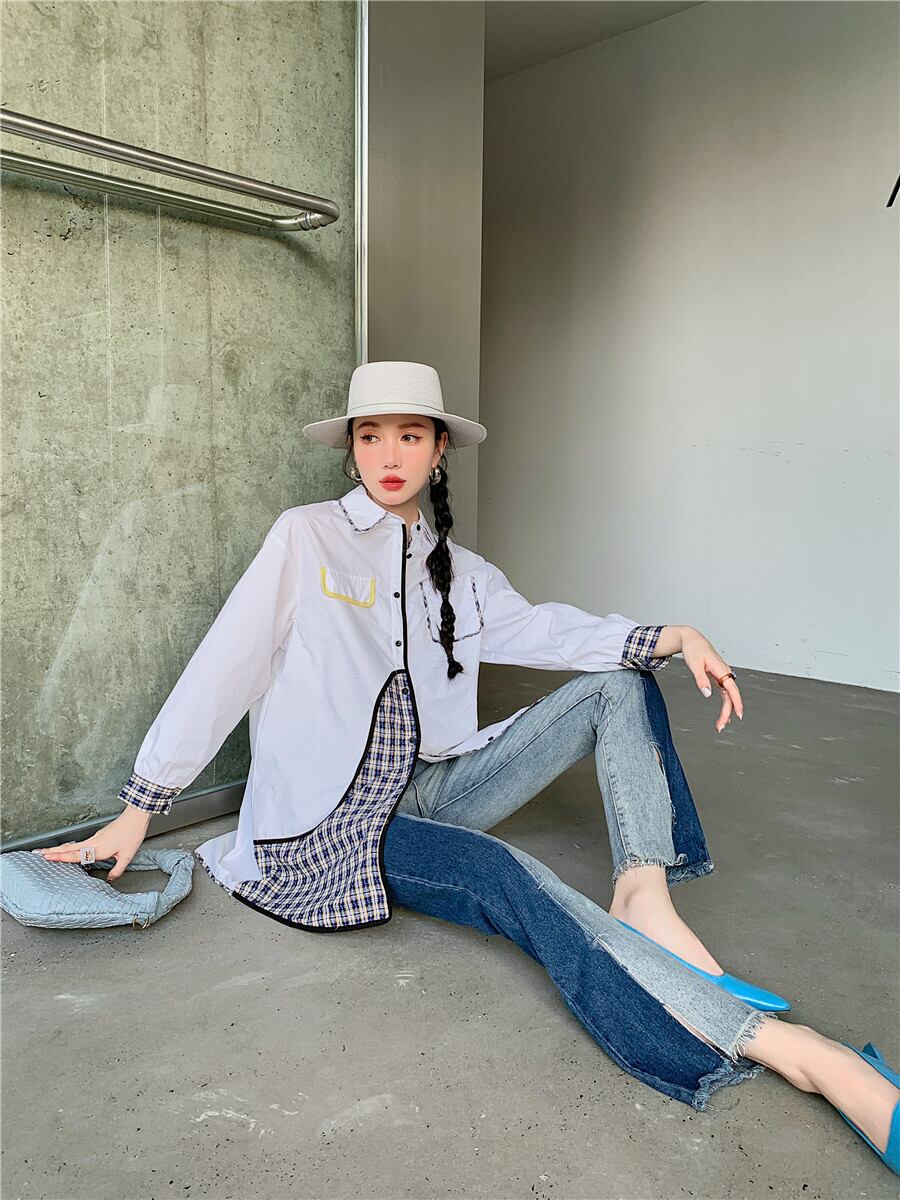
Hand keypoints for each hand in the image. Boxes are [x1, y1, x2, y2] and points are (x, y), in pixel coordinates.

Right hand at [31, 805, 151, 880]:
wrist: (136, 817)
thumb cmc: (132, 834)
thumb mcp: (127, 856)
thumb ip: (117, 870)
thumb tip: (111, 879)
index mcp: (99, 849)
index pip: (76, 855)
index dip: (61, 857)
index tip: (47, 857)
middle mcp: (94, 842)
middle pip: (69, 848)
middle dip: (53, 851)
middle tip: (39, 853)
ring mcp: (95, 838)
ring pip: (73, 845)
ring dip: (59, 848)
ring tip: (48, 851)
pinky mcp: (98, 835)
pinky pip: (80, 843)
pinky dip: (70, 846)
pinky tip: (68, 848)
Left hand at [680, 627, 743, 731]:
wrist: (693, 639)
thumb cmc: (694, 650)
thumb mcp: (694, 664)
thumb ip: (701, 679)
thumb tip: (707, 694)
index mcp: (721, 669)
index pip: (732, 689)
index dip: (737, 703)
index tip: (738, 715)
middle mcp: (725, 673)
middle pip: (731, 696)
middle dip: (728, 712)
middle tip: (720, 727)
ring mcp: (723, 675)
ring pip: (729, 696)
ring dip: (726, 711)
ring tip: (720, 725)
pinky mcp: (719, 677)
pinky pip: (725, 693)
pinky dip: (725, 704)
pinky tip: (724, 714)